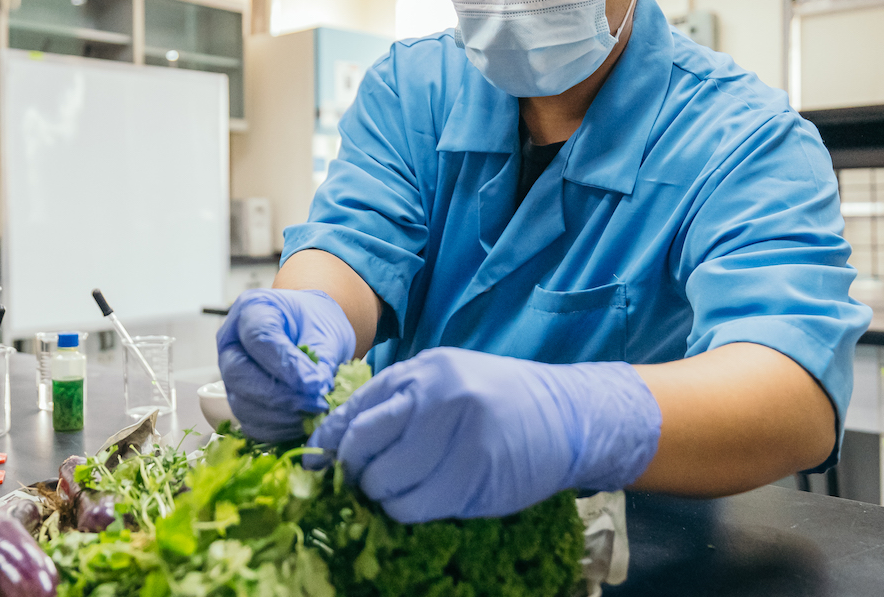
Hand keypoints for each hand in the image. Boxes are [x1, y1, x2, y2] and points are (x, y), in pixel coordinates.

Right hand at [217, 289, 355, 441]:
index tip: (316, 384)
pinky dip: (277, 430)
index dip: (286, 366)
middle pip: (240, 374)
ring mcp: (230, 373)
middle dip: (280, 396)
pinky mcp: (238, 399)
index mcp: (251, 310)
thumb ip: (320, 357)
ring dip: (280, 417)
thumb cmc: (315, 323)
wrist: (309, 330)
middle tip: (317, 403)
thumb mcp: (324, 329)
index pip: (259, 339)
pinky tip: (304, 423)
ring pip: (241, 403)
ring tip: (314, 413)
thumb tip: (316, 390)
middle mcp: (231, 341)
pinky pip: (249, 423)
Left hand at [306, 347, 660, 521]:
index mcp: (423, 371)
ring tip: (396, 491)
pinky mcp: (475, 475)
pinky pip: (415, 506)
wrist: (566, 414)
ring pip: (385, 482)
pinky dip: (405, 511)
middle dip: (354, 470)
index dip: (329, 441)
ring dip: (381, 495)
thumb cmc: (498, 400)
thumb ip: (399, 402)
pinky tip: (418, 502)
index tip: (317, 463)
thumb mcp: (446, 381)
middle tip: (363, 480)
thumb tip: (337, 440)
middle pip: (363, 445)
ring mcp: (457, 436)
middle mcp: (437, 396)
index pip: (356, 409)